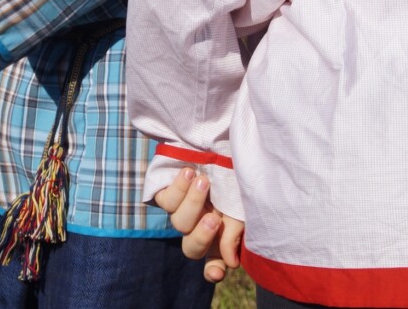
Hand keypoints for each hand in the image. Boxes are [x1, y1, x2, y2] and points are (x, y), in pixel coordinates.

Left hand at [154, 167, 243, 282]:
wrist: (218, 134)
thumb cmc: (234, 168)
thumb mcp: (241, 199)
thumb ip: (235, 229)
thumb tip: (229, 261)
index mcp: (220, 231)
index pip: (214, 262)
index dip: (214, 270)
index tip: (217, 272)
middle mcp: (199, 224)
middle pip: (191, 249)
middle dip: (201, 236)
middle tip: (213, 218)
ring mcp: (182, 210)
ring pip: (179, 223)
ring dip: (193, 203)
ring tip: (203, 181)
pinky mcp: (166, 193)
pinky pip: (166, 201)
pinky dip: (178, 189)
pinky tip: (189, 173)